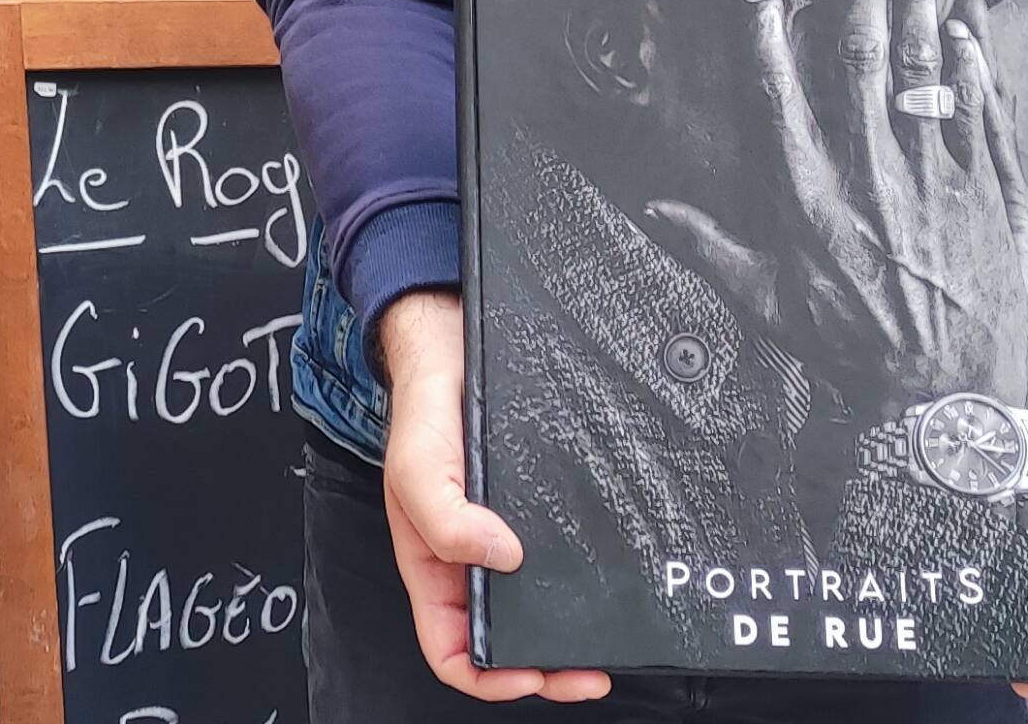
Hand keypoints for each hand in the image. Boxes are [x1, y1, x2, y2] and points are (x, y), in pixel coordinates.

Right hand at [373, 293, 611, 704]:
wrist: (453, 351)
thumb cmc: (424, 414)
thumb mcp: (417, 468)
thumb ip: (445, 520)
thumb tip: (500, 557)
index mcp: (432, 567)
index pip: (452, 649)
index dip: (487, 676)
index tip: (529, 676)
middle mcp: (471, 562)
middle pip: (504, 640)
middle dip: (545, 669)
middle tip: (590, 672)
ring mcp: (507, 540)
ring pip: (537, 607)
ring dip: (570, 633)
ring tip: (606, 640)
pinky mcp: (541, 514)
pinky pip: (563, 562)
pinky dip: (587, 584)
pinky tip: (611, 584)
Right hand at [643, 0, 1027, 403]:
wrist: (948, 405)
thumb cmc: (855, 357)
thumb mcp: (770, 307)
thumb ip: (710, 248)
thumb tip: (653, 208)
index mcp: (813, 202)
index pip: (781, 100)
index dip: (768, 36)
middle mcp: (874, 179)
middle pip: (863, 65)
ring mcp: (940, 182)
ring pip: (929, 76)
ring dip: (922, 9)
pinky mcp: (994, 196)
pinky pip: (985, 116)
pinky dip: (978, 68)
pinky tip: (970, 28)